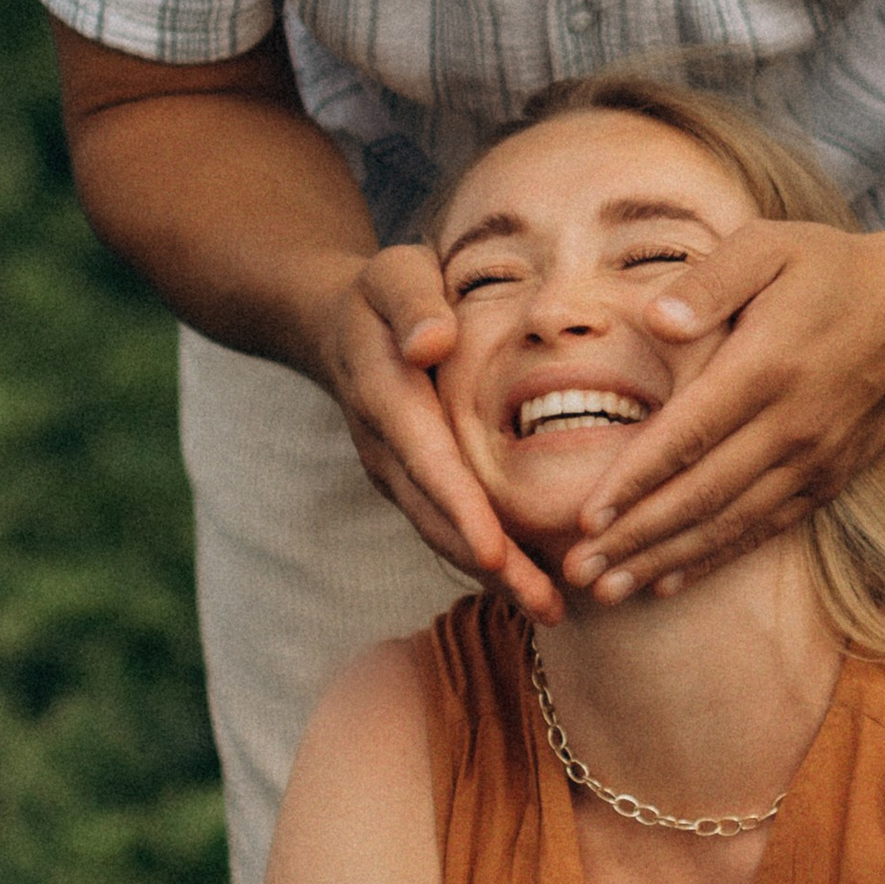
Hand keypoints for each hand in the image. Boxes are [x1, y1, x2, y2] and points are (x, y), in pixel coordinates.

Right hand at [317, 247, 561, 622]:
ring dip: (493, 578)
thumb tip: (431, 341)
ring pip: (439, 534)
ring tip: (549, 610)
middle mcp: (385, 448)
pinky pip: (444, 529)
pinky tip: (529, 588)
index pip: (428, 460)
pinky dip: (484, 563)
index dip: (461, 508)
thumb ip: (413, 303)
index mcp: (386, 395)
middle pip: (437, 516)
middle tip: (547, 605)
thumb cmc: (383, 292)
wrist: (335, 326)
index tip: (496, 552)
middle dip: (490, 566)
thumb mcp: (394, 273)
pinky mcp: (408, 486)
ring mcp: (393, 474)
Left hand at [560, 219, 884, 602]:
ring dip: (665, 561)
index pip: (689, 434)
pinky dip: (714, 558)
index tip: (587, 517)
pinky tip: (668, 582)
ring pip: (729, 523)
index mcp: (767, 365)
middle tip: (576, 571)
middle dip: (635, 538)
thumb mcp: (769, 244)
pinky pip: (764, 529)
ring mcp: (813, 458)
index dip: (636, 480)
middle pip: (702, 494)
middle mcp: (791, 423)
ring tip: (608, 590)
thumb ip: (709, 280)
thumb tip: (654, 318)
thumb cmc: (827, 270)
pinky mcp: (828, 479)